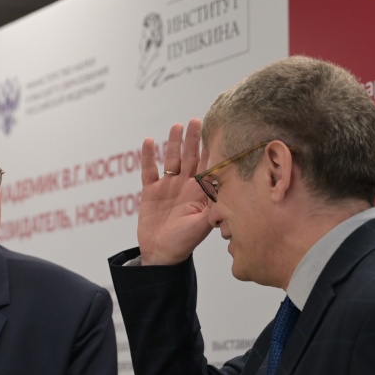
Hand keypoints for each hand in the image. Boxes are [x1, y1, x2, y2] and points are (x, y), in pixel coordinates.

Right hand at [137, 119, 213, 265]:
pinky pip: (149, 170)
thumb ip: (213, 209)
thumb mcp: (202, 226)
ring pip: (172, 159)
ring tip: (176, 126)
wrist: (161, 254)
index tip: (217, 132)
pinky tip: (149, 142)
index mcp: (201, 193)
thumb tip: (226, 193)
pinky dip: (148, 157)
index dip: (212, 149)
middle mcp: (186, 186)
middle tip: (196, 120)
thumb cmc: (184, 243)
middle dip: (193, 139)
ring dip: (173, 143)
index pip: (209, 166)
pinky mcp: (151, 191)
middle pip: (191, 157)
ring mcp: (168, 187)